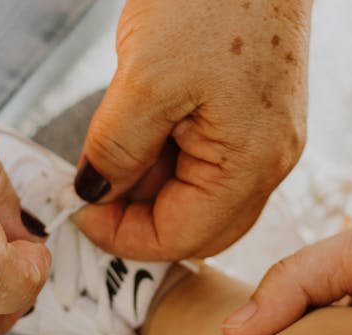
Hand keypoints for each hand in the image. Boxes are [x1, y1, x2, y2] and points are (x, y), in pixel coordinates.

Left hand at [73, 0, 311, 259]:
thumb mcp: (144, 81)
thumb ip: (117, 150)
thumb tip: (96, 193)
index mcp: (252, 163)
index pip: (183, 236)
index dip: (124, 236)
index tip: (80, 213)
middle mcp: (271, 160)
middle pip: (200, 225)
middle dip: (142, 218)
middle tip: (95, 190)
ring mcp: (270, 137)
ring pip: (204, 194)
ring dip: (154, 186)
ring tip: (116, 146)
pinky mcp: (260, 114)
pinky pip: (214, 159)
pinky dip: (172, 157)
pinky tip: (146, 126)